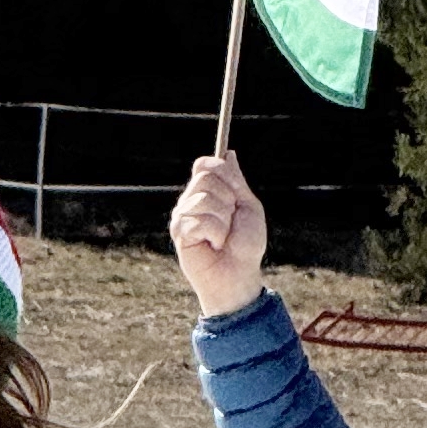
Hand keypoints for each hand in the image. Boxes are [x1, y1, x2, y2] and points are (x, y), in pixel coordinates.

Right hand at [168, 154, 268, 314]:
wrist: (239, 274)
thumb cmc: (246, 244)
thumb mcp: (248, 206)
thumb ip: (236, 181)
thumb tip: (228, 153)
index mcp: (207, 192)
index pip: (205, 165)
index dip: (222, 174)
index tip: (235, 195)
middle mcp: (191, 200)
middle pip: (205, 178)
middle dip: (227, 200)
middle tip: (230, 221)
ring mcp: (182, 216)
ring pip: (204, 199)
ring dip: (223, 220)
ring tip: (222, 237)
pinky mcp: (178, 232)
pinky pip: (199, 220)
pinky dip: (215, 233)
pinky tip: (213, 245)